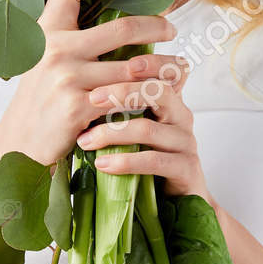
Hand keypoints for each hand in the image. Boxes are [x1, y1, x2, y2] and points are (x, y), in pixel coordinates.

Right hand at [0, 0, 179, 167]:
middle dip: (156, 27)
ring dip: (164, 67)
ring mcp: (67, 77)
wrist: (22, 141)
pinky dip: (149, 96)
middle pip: (121, 27)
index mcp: (46, 30)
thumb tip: (119, 19)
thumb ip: (71, 38)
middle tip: (171, 30)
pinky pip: (127, 97)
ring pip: (133, 67)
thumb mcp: (45, 59)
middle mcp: (56, 48)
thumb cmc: (42, 97)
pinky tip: (161, 95)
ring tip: (179, 68)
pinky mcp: (79, 106)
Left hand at [75, 53, 212, 202]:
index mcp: (170, 101)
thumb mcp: (132, 128)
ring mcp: (186, 143)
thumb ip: (116, 105)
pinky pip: (155, 161)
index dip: (150, 61)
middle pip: (160, 91)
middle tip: (91, 98)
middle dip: (123, 92)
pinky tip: (103, 165)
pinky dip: (125, 161)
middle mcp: (182, 117)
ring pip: (150, 128)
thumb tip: (76, 81)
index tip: (118, 61)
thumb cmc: (145, 160)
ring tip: (85, 141)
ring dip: (113, 133)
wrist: (173, 203)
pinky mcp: (186, 170)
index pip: (167, 70)